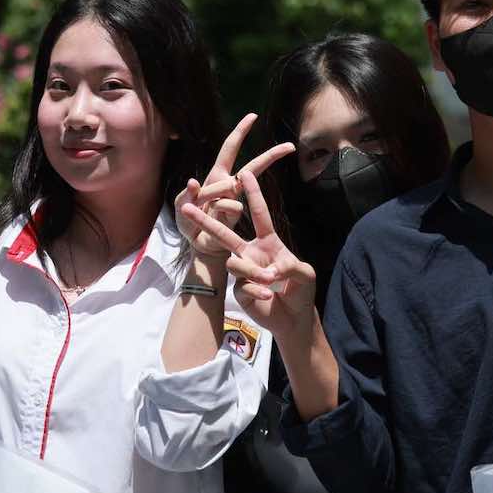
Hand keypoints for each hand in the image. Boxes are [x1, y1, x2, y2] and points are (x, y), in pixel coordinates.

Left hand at [176, 113, 293, 258]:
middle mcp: (229, 185)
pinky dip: (216, 210)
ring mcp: (234, 200)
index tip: (253, 116)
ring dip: (214, 197)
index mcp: (217, 175)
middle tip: (289, 146)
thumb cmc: (189, 223)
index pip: (230, 149)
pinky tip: (210, 219)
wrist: (197, 247)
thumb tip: (194, 182)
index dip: (241, 132)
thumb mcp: (181, 207)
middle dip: (270, 156)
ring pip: (238, 189)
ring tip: (201, 210)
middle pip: (253, 167)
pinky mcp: (235, 216)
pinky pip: (230, 206)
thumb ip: (187, 194)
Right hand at [179, 169, 317, 339]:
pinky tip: (269, 296)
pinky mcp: (239, 291)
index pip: (259, 215)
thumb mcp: (305, 274)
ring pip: (234, 263)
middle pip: (225, 234)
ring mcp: (243, 272)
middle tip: (188, 207)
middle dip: (206, 221)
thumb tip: (270, 269)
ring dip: (252, 271)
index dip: (253, 194)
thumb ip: (291, 266)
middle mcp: (251, 253)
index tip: (244, 173)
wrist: (294, 319)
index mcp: (268, 242)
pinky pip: (242, 286)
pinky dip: (256, 290)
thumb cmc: (301, 291)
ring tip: (271, 280)